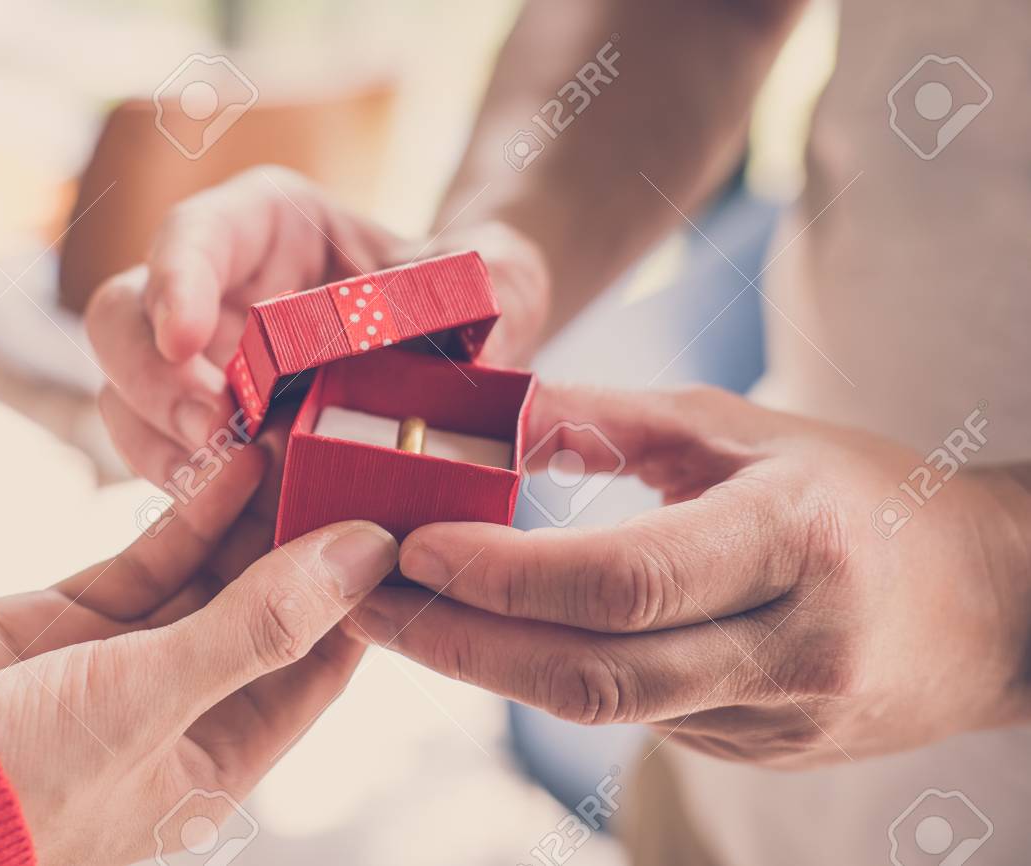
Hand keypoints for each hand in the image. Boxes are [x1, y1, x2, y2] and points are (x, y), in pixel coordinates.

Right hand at [0, 438, 397, 865]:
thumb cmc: (15, 778)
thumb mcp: (150, 700)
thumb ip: (259, 626)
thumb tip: (365, 556)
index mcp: (220, 757)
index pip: (319, 666)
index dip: (363, 595)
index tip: (401, 521)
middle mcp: (186, 703)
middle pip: (273, 607)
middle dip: (312, 537)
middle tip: (351, 456)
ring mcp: (132, 653)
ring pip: (217, 570)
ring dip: (258, 510)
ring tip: (302, 438)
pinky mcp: (79, 610)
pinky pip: (155, 553)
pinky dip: (193, 509)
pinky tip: (234, 458)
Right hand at [85, 165, 548, 487]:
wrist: (467, 347)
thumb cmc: (469, 293)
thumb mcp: (498, 274)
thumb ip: (498, 284)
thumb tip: (483, 336)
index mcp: (269, 228)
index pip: (194, 234)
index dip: (174, 280)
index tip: (182, 336)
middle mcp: (216, 292)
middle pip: (122, 320)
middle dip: (154, 384)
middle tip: (215, 439)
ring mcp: (201, 367)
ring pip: (125, 403)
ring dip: (164, 454)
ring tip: (235, 491)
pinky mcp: (210, 437)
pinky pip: (166, 467)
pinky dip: (194, 501)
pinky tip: (246, 523)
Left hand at [352, 385, 1030, 766]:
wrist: (991, 603)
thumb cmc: (857, 491)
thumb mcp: (741, 428)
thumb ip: (610, 421)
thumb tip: (489, 410)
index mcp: (794, 541)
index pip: (625, 578)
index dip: (505, 572)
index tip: (413, 545)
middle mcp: (791, 647)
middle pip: (593, 673)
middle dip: (459, 644)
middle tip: (362, 602)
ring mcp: (775, 718)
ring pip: (601, 709)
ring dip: (488, 667)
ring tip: (405, 618)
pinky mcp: (755, 754)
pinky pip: (632, 721)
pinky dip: (548, 679)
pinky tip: (495, 641)